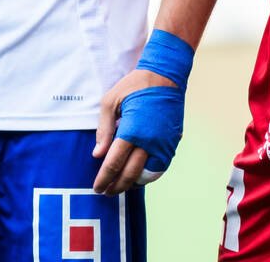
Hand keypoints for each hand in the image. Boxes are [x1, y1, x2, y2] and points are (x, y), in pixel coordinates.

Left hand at [92, 68, 182, 196]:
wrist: (165, 76)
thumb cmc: (134, 86)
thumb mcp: (110, 101)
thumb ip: (104, 129)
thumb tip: (98, 154)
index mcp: (133, 130)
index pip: (115, 162)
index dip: (104, 178)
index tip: (97, 187)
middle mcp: (151, 142)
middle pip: (131, 174)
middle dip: (117, 186)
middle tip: (106, 192)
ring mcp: (164, 144)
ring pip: (148, 174)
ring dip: (133, 184)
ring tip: (120, 187)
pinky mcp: (172, 143)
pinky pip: (160, 167)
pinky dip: (148, 175)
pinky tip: (137, 176)